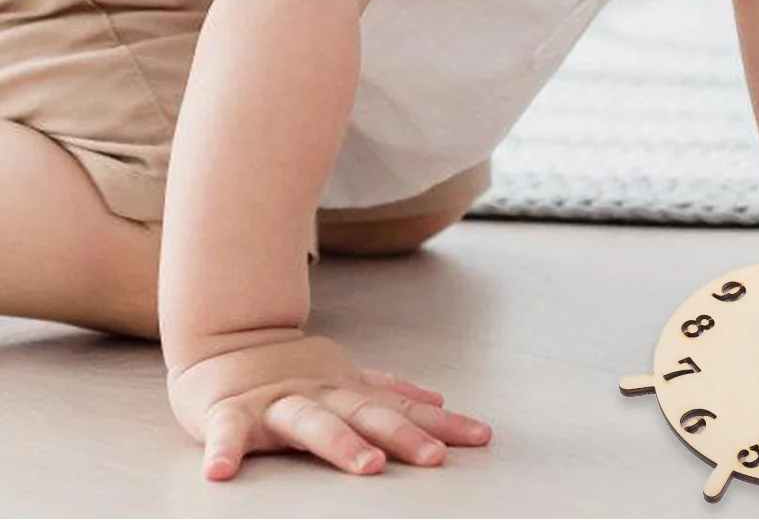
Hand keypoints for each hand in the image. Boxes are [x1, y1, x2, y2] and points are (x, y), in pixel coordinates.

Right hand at [166, 331, 492, 480]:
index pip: (402, 409)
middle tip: (434, 457)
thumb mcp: (346, 378)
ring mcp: (276, 403)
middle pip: (366, 415)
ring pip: (311, 423)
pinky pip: (226, 434)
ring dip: (340, 443)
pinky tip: (221, 474)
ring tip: (366, 467)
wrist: (226, 339)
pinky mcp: (229, 413)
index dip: (442, 424)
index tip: (481, 438)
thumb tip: (438, 398)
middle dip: (403, 437)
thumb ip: (389, 391)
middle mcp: (320, 395)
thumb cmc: (291, 371)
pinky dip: (224, 451)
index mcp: (347, 391)